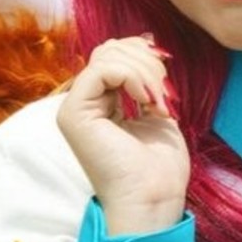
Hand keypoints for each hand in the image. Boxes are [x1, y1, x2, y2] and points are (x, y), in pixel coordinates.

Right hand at [57, 35, 190, 233]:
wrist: (153, 199)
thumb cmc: (160, 168)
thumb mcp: (157, 111)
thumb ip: (146, 80)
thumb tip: (145, 41)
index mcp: (102, 102)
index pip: (115, 54)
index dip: (144, 56)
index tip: (168, 84)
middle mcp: (85, 102)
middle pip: (110, 49)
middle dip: (147, 64)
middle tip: (164, 98)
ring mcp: (75, 107)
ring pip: (107, 55)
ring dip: (145, 74)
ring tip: (159, 105)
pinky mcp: (73, 113)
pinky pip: (102, 69)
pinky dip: (133, 78)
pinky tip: (147, 103)